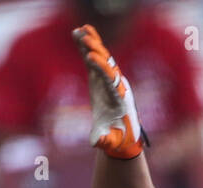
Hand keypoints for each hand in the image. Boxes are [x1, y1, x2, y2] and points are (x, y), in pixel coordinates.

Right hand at [72, 24, 143, 158]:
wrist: (123, 136)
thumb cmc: (117, 140)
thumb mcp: (110, 143)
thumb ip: (105, 141)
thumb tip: (99, 142)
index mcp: (119, 98)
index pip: (110, 79)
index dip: (101, 68)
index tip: (90, 58)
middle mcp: (117, 84)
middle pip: (107, 63)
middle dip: (96, 51)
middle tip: (85, 38)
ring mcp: (109, 80)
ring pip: (102, 58)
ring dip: (91, 44)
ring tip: (80, 30)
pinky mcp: (101, 79)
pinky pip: (95, 60)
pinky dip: (87, 48)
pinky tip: (79, 33)